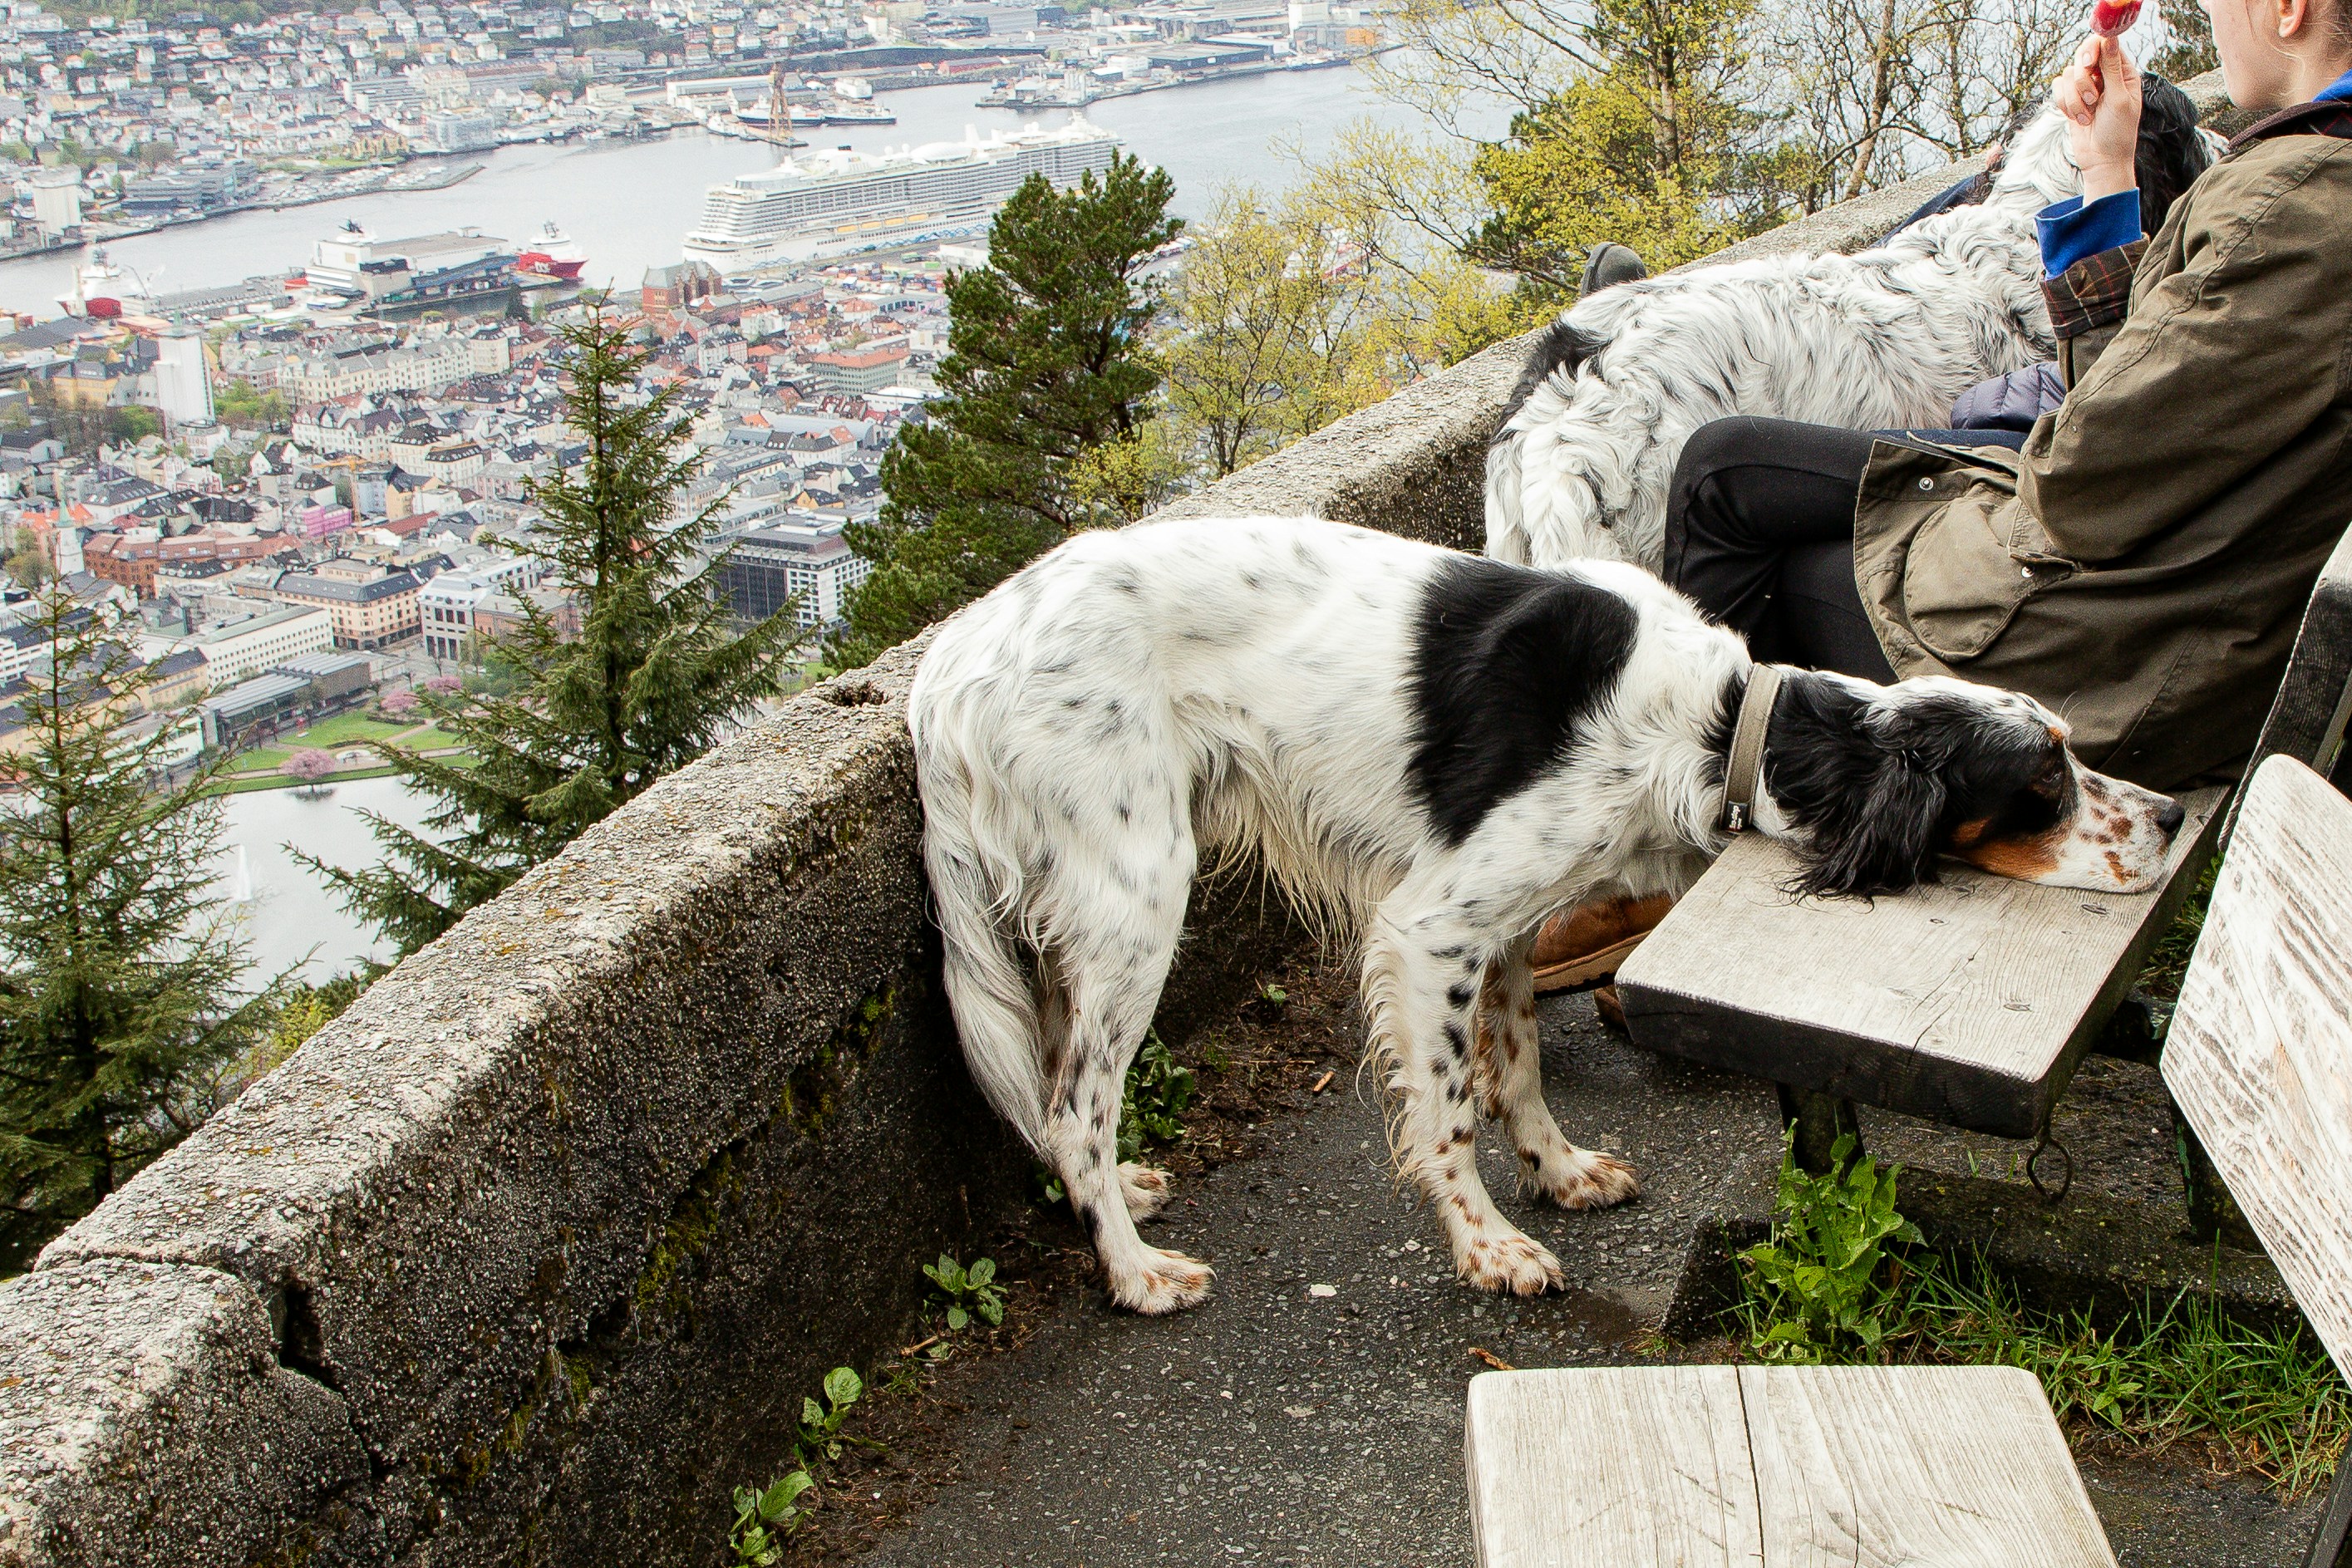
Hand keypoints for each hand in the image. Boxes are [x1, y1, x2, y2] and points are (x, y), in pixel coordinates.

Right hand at [2054, 34, 2141, 200]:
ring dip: (2074, 98)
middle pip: (2082, 55)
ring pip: (2067, 75)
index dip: (2093, 50)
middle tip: (2092, 97)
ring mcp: (2085, 87)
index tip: (2088, 65)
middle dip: (2082, 79)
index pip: (2105, 44)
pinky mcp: (2070, 100)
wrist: (2102, 161)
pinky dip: (2064, 104)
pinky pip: (2057, 89)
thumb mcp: (2119, 98)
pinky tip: (2077, 118)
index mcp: (2123, 71)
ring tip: (2088, 116)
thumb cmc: (2118, 132)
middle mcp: (2104, 75)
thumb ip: (2112, 68)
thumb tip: (2110, 37)